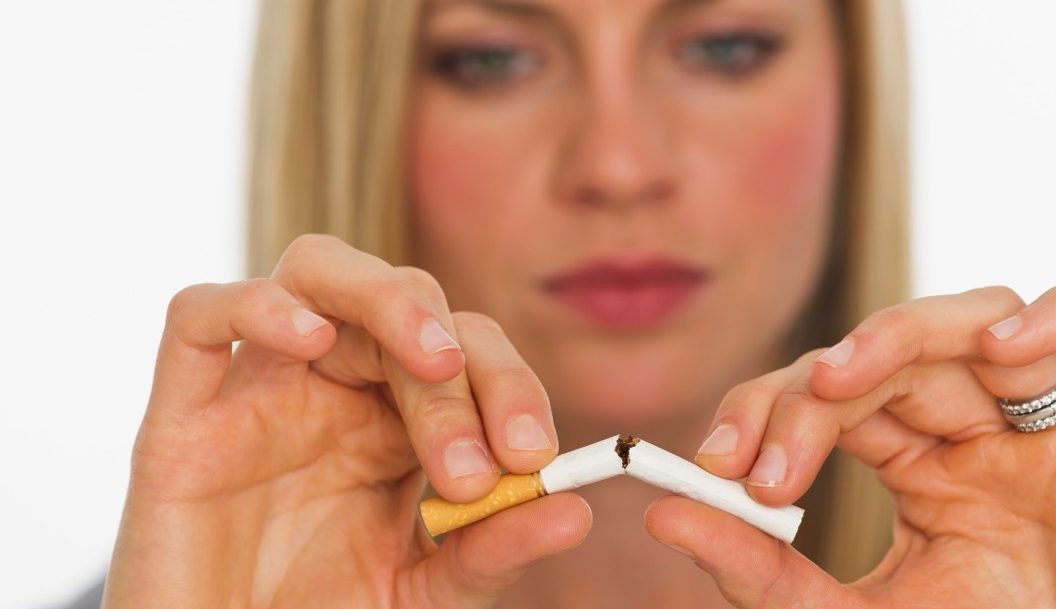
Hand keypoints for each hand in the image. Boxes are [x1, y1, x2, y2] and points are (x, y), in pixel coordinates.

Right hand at [102, 234, 589, 608]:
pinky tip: (311, 338)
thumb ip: (491, 551)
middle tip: (477, 462)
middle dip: (460, 372)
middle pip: (408, 305)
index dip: (511, 387)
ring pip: (316, 270)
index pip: (469, 353)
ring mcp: (258, 390)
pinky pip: (199, 316)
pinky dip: (255, 306)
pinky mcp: (179, 416)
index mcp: (397, 418)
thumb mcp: (424, 592)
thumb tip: (575, 512)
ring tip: (434, 360)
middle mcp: (333, 386)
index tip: (535, 456)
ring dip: (386, 298)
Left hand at [646, 286, 1055, 607]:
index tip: (717, 465)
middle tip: (764, 453)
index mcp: (927, 468)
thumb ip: (764, 575)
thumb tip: (662, 517)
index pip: (842, 391)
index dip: (773, 406)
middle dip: (821, 378)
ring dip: (909, 329)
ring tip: (844, 375)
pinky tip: (1002, 350)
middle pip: (903, 350)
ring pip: (994, 319)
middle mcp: (993, 437)